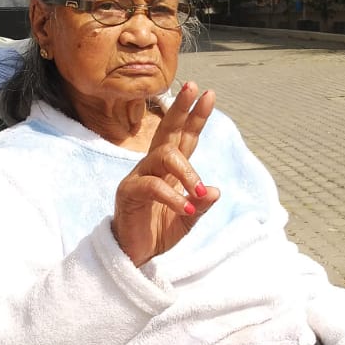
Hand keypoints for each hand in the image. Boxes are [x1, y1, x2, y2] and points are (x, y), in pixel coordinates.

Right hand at [112, 82, 219, 266]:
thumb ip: (201, 205)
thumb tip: (215, 191)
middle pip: (167, 132)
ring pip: (164, 156)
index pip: (184, 138)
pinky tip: (188, 207)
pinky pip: (153, 186)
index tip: (208, 94)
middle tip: (194, 89)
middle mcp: (152, 167)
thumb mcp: (188, 220)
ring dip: (188, 172)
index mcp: (168, 170)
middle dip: (181, 109)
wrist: (134, 256)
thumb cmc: (158, 233)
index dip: (196, 117)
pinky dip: (174, 196)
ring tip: (199, 192)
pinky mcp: (129, 193)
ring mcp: (138, 177)